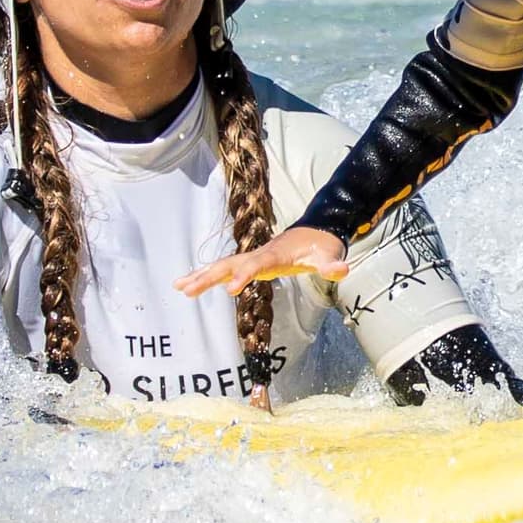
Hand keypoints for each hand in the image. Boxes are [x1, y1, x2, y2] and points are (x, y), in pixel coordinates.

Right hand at [178, 226, 347, 298]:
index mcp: (276, 253)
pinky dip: (209, 275)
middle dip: (209, 277)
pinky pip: (226, 268)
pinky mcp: (252, 262)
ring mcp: (254, 257)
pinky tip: (193, 284)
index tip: (230, 290)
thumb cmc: (323, 246)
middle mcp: (260, 253)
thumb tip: (342, 270)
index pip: (257, 265)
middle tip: (186, 289)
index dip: (244, 276)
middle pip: (230, 264)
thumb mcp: (331, 255)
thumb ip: (333, 265)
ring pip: (224, 265)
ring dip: (202, 276)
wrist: (318, 232)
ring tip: (180, 287)